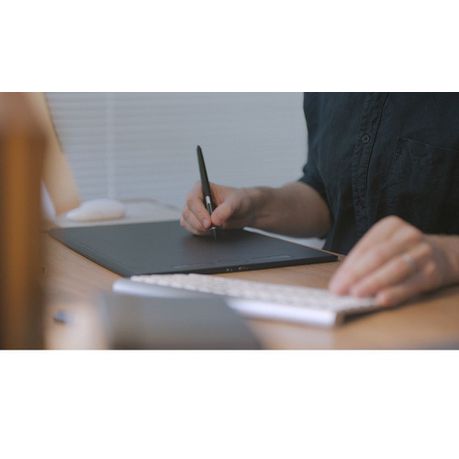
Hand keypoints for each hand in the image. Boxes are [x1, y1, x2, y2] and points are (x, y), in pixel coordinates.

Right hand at [180, 182, 256, 234]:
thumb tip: (214, 220)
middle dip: (199, 223)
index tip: (209, 223)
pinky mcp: (196, 220)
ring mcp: (194, 210)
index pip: (192, 200)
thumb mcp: (236, 202)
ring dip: (198, 229)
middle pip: (187, 212)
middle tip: (212, 228)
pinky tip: (210, 231)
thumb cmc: (240, 200)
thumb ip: (226, 209)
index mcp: (202, 187)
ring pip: (186, 221)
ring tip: (214, 229)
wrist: (245, 211)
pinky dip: (199, 232)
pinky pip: (190, 228)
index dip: (199, 213)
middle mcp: (195, 198)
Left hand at [329, 216, 458, 306]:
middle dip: (356, 275)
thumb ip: (364, 261)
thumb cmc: (402, 252)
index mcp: (390, 226)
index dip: (348, 267)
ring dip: (373, 283)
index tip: (335, 283)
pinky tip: (380, 299)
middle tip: (340, 290)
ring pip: (394, 268)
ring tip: (356, 294)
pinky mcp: (432, 272)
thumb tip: (341, 282)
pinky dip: (395, 293)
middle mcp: (408, 235)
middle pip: (377, 256)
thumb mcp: (384, 247)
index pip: (365, 247)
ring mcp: (422, 253)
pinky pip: (411, 284)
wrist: (441, 255)